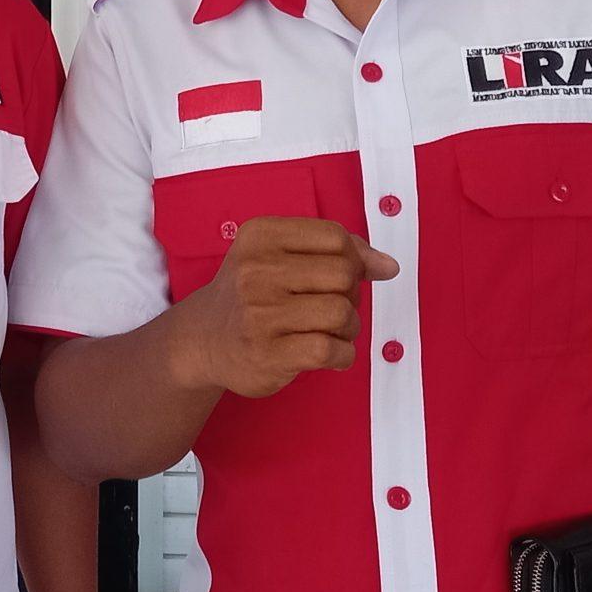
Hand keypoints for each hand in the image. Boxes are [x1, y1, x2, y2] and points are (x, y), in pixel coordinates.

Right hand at [165, 216, 396, 399]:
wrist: (203, 339)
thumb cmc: (254, 294)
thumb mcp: (281, 256)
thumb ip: (338, 252)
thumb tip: (388, 266)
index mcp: (260, 236)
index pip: (335, 237)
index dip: (354, 258)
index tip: (344, 276)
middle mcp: (255, 270)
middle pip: (343, 274)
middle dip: (352, 294)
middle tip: (334, 307)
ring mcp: (259, 313)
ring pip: (341, 312)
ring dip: (349, 327)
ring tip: (332, 332)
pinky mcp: (267, 353)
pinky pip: (331, 350)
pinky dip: (343, 355)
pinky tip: (330, 354)